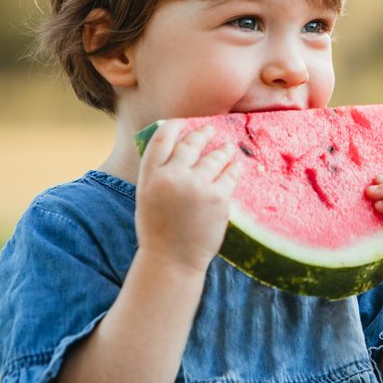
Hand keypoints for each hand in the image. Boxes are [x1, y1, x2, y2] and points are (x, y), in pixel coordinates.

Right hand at [135, 121, 240, 273]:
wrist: (172, 260)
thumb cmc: (158, 231)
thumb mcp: (148, 197)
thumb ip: (159, 173)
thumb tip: (176, 149)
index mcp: (151, 175)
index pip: (163, 138)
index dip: (175, 126)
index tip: (184, 123)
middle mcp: (173, 176)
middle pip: (191, 143)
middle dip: (202, 134)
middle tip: (210, 131)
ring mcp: (197, 185)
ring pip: (215, 157)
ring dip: (222, 150)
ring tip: (227, 148)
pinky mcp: (218, 197)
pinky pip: (230, 175)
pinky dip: (233, 169)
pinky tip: (235, 167)